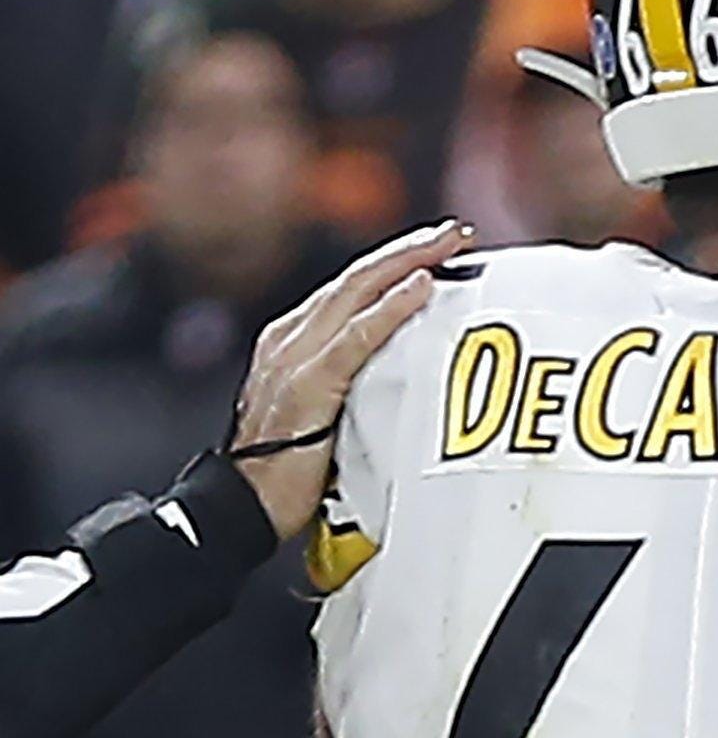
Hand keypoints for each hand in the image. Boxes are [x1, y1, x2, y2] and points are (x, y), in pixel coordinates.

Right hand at [229, 221, 469, 539]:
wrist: (239, 505)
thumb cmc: (286, 472)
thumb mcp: (327, 413)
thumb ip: (355, 386)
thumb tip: (404, 379)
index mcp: (293, 340)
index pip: (352, 289)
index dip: (397, 263)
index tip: (442, 248)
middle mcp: (290, 337)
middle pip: (358, 278)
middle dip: (410, 250)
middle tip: (458, 232)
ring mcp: (295, 357)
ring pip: (358, 293)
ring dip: (409, 264)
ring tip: (449, 246)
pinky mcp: (308, 385)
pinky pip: (358, 338)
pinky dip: (392, 309)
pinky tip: (423, 288)